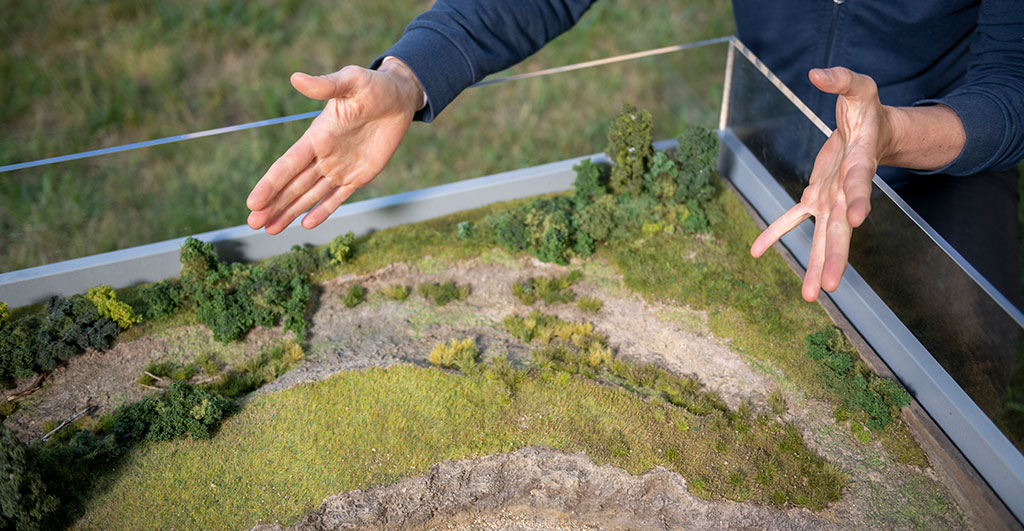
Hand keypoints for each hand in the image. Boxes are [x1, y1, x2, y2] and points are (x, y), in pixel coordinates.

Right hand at [246, 59, 423, 233]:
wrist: (398, 97)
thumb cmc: (374, 85)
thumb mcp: (351, 82)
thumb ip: (325, 85)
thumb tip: (296, 78)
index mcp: (317, 136)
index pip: (288, 165)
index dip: (271, 184)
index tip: (253, 202)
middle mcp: (324, 155)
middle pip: (293, 185)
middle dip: (273, 205)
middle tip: (253, 224)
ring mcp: (340, 167)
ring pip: (310, 195)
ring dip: (290, 211)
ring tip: (270, 229)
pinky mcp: (359, 176)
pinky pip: (337, 197)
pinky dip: (322, 211)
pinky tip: (305, 224)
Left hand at [750, 67, 895, 301]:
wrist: (869, 128)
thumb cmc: (866, 108)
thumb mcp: (859, 86)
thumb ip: (841, 79)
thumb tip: (817, 73)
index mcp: (860, 165)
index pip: (860, 185)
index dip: (860, 201)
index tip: (857, 221)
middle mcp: (847, 190)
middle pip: (842, 227)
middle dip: (836, 257)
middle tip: (829, 288)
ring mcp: (831, 198)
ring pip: (823, 236)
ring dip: (815, 264)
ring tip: (810, 296)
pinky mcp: (816, 196)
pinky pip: (793, 218)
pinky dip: (775, 232)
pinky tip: (756, 251)